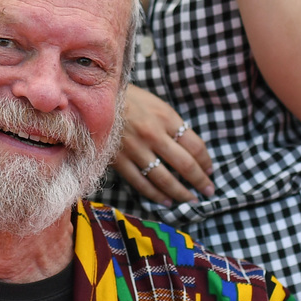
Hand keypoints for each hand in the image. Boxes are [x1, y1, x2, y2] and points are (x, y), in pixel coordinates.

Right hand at [110, 85, 212, 203]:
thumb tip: (189, 148)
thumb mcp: (156, 104)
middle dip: (200, 181)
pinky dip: (155, 195)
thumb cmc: (128, 99)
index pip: (195, 145)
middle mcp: (154, 134)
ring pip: (164, 178)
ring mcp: (135, 149)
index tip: (210, 170)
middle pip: (185, 164)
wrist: (90, 98)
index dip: (206, 161)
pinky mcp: (119, 161)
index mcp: (166, 118)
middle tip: (209, 190)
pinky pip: (141, 183)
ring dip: (181, 193)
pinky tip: (166, 202)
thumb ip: (172, 125)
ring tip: (190, 200)